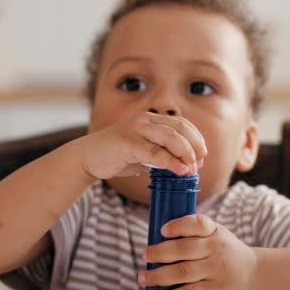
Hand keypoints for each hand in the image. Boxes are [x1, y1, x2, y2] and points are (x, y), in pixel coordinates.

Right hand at [77, 113, 206, 180]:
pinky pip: (156, 153)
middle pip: (180, 128)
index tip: (202, 155)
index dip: (196, 138)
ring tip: (193, 167)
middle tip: (200, 162)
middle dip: (195, 145)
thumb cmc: (115, 156)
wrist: (87, 157)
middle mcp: (144, 120)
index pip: (181, 123)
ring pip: (171, 138)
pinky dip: (172, 162)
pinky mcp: (128, 143)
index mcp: (150, 119)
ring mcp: (135, 129)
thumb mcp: (142, 151)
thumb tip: (184, 165)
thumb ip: (160, 154)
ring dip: (186, 153)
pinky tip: (181, 171)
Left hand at [137, 214, 257, 289]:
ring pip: (183, 272)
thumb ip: (193, 234)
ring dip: (159, 276)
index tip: (163, 230)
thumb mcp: (216, 235)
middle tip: (145, 255)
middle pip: (184, 249)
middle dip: (160, 253)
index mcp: (214, 231)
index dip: (179, 226)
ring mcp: (215, 269)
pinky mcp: (215, 289)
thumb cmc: (224, 251)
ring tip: (144, 278)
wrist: (253, 273)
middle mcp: (215, 248)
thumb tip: (156, 242)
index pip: (197, 223)